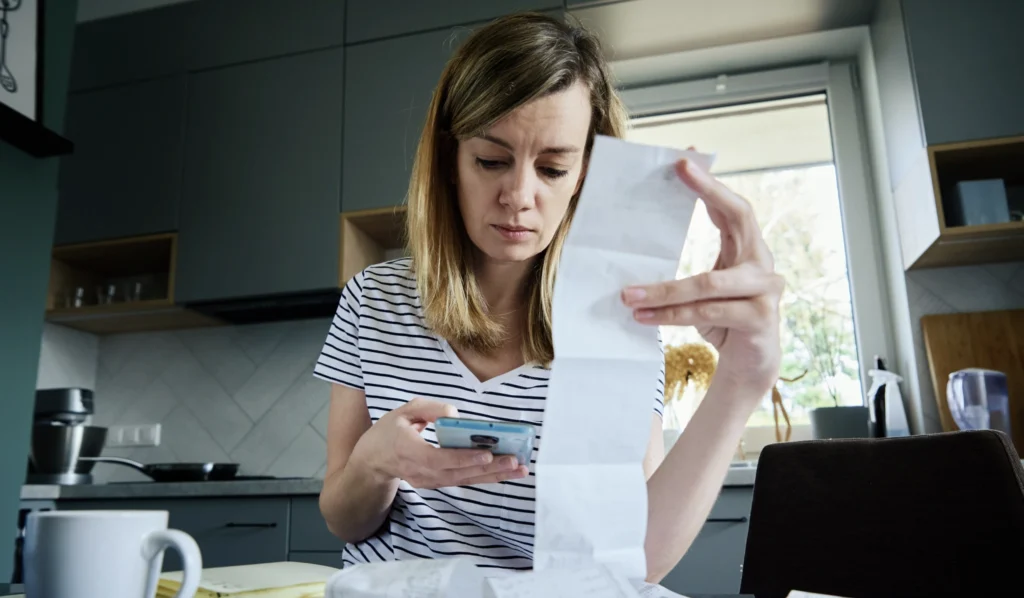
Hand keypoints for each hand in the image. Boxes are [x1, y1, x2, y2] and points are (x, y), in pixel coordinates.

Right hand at [352, 398, 528, 488]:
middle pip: (459, 474)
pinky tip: (506, 472)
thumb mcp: (403, 411)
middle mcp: (421, 472)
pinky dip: (485, 477)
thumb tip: (454, 414)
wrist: (373, 461)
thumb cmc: (389, 432)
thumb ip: (428, 409)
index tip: (487, 454)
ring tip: (520, 470)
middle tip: (516, 462)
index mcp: (409, 451)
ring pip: (465, 480)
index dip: (463, 458)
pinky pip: (463, 481)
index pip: (439, 459)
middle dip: (489, 469)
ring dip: (494, 476)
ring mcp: (429, 481)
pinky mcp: (437, 483)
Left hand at [621, 159, 783, 396]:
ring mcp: (766, 291)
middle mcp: (762, 264)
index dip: (712, 184)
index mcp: (748, 250)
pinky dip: (671, 315)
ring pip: (708, 282)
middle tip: (677, 173)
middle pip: (740, 219)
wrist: (750, 367)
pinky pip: (707, 312)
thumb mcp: (704, 287)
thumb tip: (643, 239)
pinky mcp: (759, 320)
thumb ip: (689, 262)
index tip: (684, 161)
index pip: (734, 208)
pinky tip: (644, 317)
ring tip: (627, 294)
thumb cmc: (722, 320)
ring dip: (663, 289)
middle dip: (708, 193)